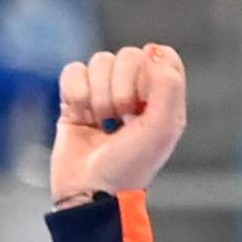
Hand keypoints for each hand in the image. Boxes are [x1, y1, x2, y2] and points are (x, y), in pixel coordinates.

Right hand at [51, 45, 187, 203]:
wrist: (89, 192)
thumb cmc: (130, 167)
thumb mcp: (162, 129)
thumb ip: (167, 86)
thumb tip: (153, 49)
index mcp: (161, 99)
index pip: (161, 56)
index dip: (151, 72)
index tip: (145, 102)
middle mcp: (134, 93)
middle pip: (127, 55)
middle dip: (122, 88)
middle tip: (122, 119)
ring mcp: (103, 94)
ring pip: (99, 61)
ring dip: (99, 95)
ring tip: (102, 124)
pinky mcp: (74, 99)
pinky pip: (73, 71)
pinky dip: (76, 93)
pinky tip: (81, 117)